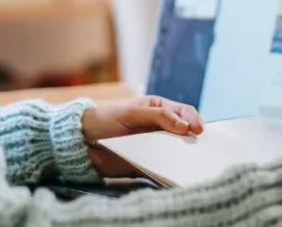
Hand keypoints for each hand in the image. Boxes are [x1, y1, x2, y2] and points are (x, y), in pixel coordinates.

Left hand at [81, 96, 203, 176]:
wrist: (81, 142)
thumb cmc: (106, 119)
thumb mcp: (132, 113)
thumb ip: (159, 117)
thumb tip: (186, 127)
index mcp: (158, 108)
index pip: (183, 112)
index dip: (193, 119)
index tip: (198, 130)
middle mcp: (159, 126)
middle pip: (184, 133)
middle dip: (192, 139)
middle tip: (199, 148)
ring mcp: (154, 146)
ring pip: (176, 151)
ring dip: (183, 156)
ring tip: (191, 162)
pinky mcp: (147, 163)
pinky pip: (163, 167)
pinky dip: (170, 170)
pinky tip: (176, 173)